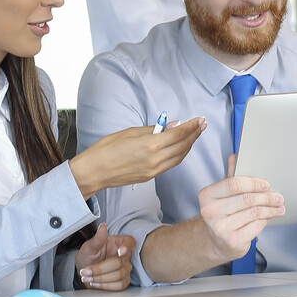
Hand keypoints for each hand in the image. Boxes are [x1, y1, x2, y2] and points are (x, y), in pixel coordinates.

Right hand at [70, 117, 206, 197]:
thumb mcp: (129, 132)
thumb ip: (153, 129)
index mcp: (149, 145)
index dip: (191, 126)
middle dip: (194, 135)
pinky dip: (179, 154)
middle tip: (202, 124)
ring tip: (195, 134)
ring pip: (179, 157)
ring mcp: (153, 171)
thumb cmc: (107, 148)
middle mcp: (155, 160)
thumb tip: (173, 125)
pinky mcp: (150, 177)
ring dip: (189, 145)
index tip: (199, 119)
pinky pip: (170, 164)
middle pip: (182, 146)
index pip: (178, 134)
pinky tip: (180, 147)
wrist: (94, 171)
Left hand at [75, 223, 134, 290]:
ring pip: (119, 275)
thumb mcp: (88, 247)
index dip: (127, 246)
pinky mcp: (124, 280)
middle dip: (101, 269)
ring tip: (87, 278)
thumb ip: (97, 239)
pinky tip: (95, 283)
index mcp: (118, 242)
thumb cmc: (88, 256)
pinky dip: (106, 286)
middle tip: (86, 271)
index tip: (120, 251)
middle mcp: (124, 255)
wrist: (85, 270)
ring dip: (101, 279)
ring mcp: (125, 268)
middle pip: (119, 262)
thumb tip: (102, 227)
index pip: (129, 241)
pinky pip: (120, 285)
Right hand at [197, 154, 284, 263]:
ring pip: (253, 213)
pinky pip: (255, 227)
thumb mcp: (222, 194)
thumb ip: (231, 176)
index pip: (233, 184)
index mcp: (207, 195)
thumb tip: (236, 156)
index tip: (266, 184)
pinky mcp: (232, 241)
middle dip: (266, 197)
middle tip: (278, 197)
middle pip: (246, 199)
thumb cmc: (221, 214)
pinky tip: (268, 218)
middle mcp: (210, 212)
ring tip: (279, 207)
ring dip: (270, 210)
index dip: (253, 183)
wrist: (214, 242)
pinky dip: (265, 221)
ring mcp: (220, 228)